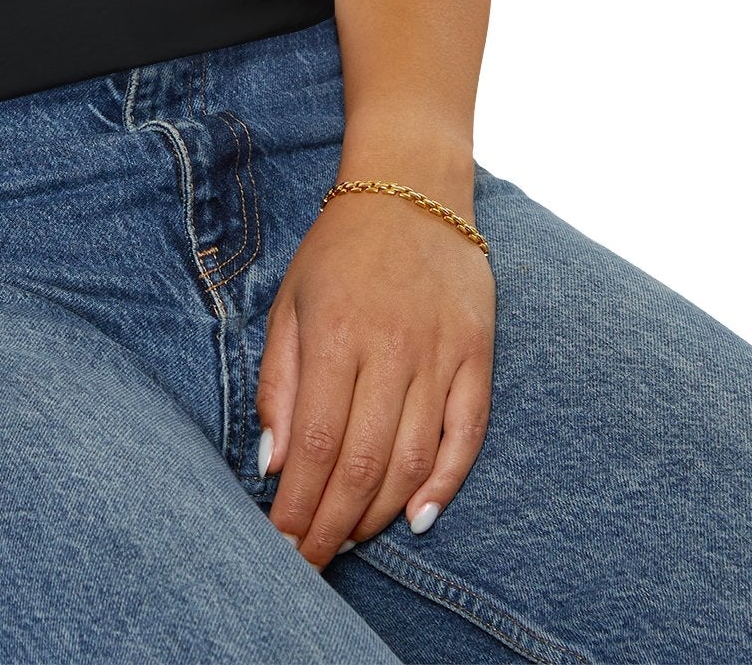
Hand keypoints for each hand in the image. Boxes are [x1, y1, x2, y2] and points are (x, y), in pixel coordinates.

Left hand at [255, 185, 495, 567]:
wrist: (411, 189)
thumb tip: (273, 462)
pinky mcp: (478, 355)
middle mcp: (391, 349)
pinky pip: (467, 435)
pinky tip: (418, 517)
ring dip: (380, 512)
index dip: (299, 504)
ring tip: (350, 540)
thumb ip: (279, 383)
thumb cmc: (339, 250)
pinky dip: (445, 483)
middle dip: (333, 524)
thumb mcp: (290, 303)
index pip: (316, 443)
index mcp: (335, 335)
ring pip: (413, 459)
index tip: (281, 543)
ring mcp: (440, 354)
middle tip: (312, 561)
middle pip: (363, 463)